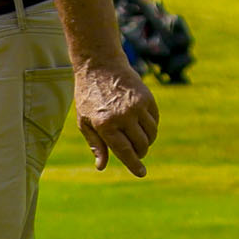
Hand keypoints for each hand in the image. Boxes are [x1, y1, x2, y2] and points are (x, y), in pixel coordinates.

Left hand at [72, 55, 156, 176]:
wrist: (100, 65)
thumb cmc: (88, 95)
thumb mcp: (84, 121)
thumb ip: (95, 144)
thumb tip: (101, 166)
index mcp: (105, 124)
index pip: (124, 151)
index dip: (134, 165)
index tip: (141, 173)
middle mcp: (123, 116)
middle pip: (141, 145)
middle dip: (140, 153)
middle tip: (136, 153)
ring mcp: (136, 106)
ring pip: (151, 134)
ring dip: (147, 141)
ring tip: (138, 139)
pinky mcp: (147, 98)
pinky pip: (155, 120)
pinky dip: (151, 127)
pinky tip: (142, 125)